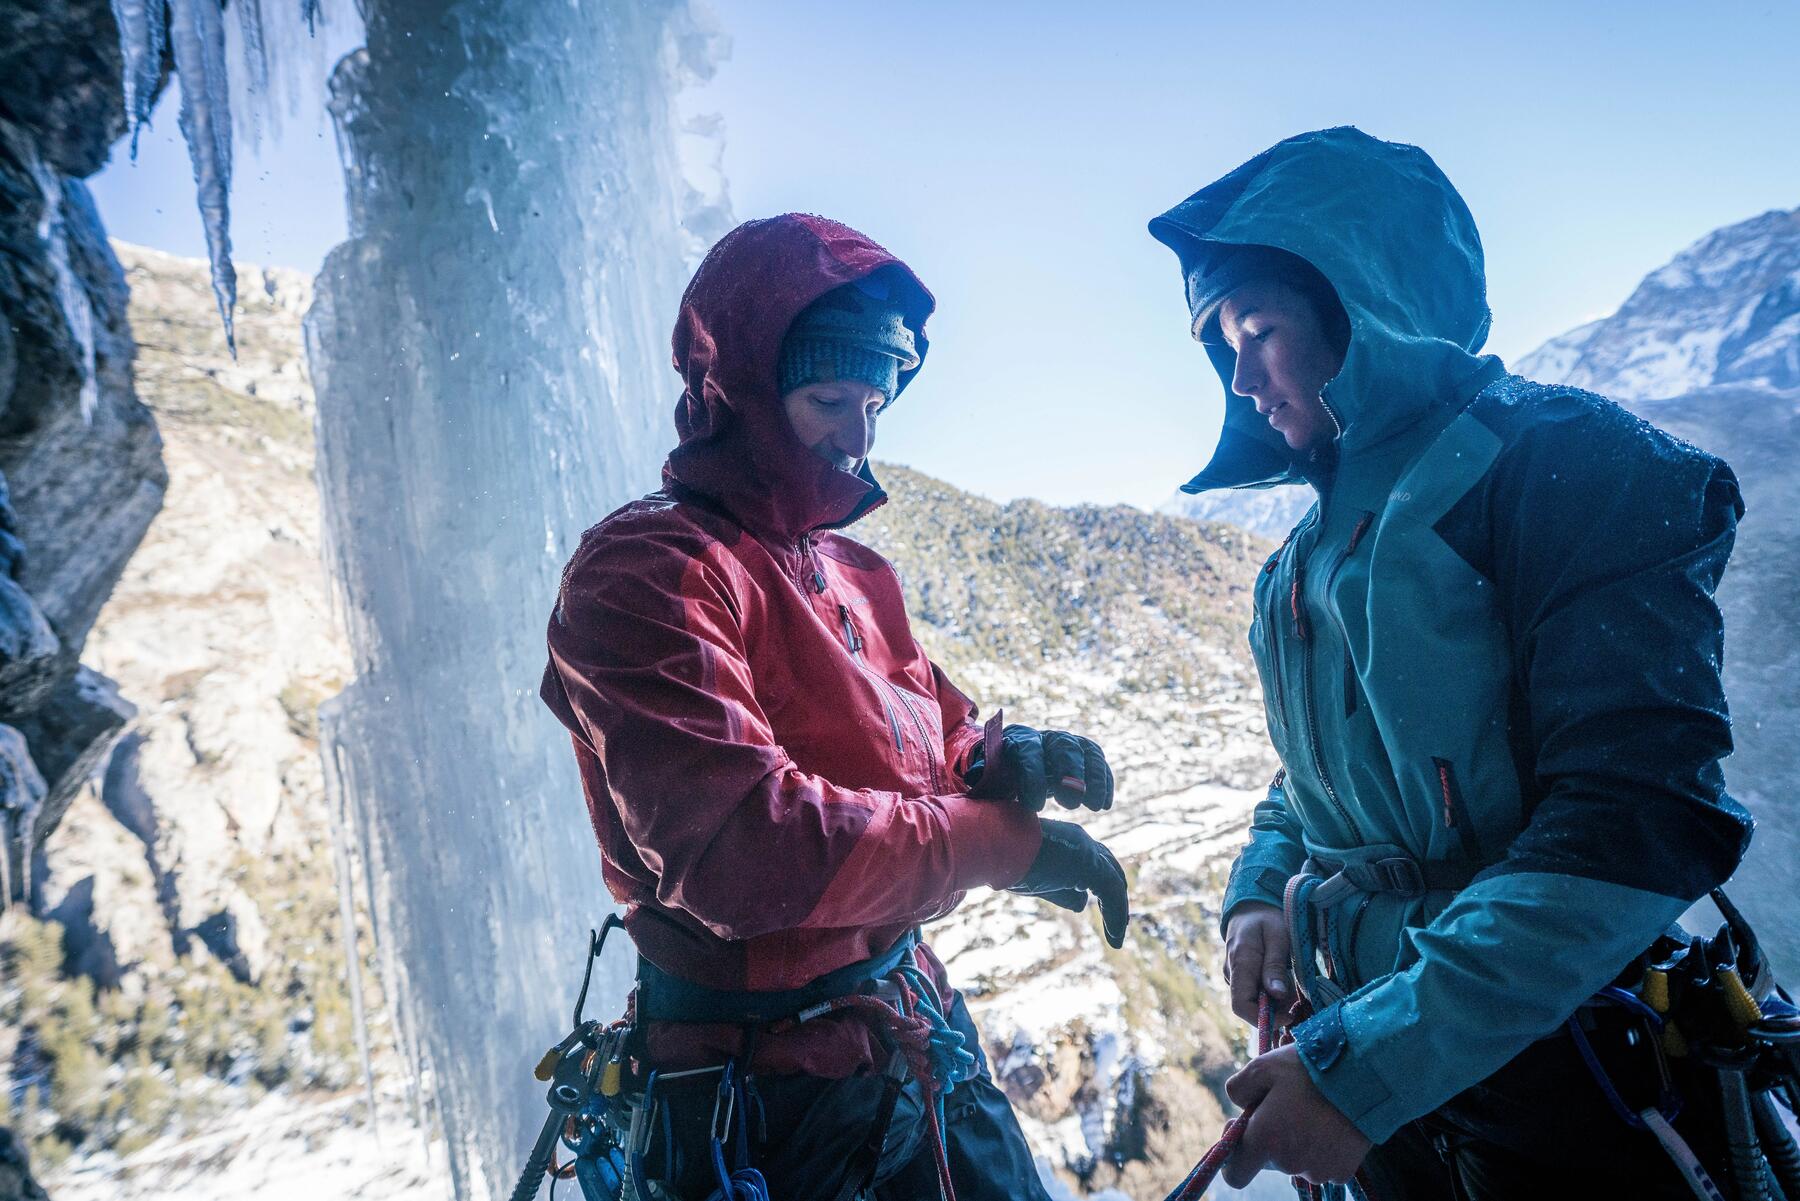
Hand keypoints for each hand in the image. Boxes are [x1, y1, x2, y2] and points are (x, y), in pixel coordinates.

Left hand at [967, 724, 1113, 811]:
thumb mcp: (987, 781)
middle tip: (1071, 803)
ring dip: (1093, 778)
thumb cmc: (997, 779)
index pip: (1028, 752)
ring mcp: (1065, 742)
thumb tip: (974, 782)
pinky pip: (1097, 760)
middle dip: (1070, 773)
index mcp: (1017, 741)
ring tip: (1094, 806)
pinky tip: (1104, 804)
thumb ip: (983, 781)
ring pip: (1085, 751)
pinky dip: (1104, 780)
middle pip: (1062, 746)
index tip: (1035, 807)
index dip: (1033, 777)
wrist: (1011, 766)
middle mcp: (1044, 736)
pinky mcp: (1082, 751)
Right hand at [1008, 819, 1129, 946]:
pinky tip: (1114, 937)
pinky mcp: (1088, 864)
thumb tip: (1082, 902)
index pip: (1094, 860)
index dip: (1101, 882)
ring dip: (1117, 911)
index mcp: (1067, 840)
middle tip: (1118, 920)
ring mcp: (1086, 850)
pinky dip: (1115, 916)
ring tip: (1117, 937)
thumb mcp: (1037, 878)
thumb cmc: (1006, 859)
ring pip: (1113, 882)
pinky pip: (1111, 893)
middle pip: (1109, 868)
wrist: (994, 845)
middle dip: (1115, 894)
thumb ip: (1061, 889)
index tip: (1100, 904)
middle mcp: (1081, 841)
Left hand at [1221, 1043, 1370, 1186]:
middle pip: (1269, 1160)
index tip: (1244, 1128)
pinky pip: (1323, 1164)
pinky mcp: (1342, 1171)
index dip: (1235, 1155)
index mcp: (1264, 1141)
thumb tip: (1239, 1107)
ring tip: (1314, 1111)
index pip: (1235, 1174)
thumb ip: (1238, 1089)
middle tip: (1286, 1105)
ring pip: (1297, 1161)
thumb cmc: (1308, 1069)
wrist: (1363, 1078)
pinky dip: (1324, 1149)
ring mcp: (1317, 1170)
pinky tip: (1332, 1123)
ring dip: (1298, 1143)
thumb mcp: (1262, 1066)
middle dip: (1271, 1137)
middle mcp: (1288, 1163)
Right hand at [1224, 902, 1292, 1026]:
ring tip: (1294, 987)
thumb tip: (1277, 995)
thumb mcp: (1278, 936)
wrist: (1250, 907)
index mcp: (1240, 963)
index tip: (1289, 1016)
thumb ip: (1275, 965)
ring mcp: (1233, 975)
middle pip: (1249, 1007)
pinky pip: (1254, 993)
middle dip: (1275, 1011)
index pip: (1241, 1005)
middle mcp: (1232, 973)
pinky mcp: (1239, 976)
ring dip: (1276, 1002)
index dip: (1262, 1018)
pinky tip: (1285, 983)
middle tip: (1299, 1002)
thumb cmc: (1267, 918)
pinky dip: (1272, 994)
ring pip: (1254, 1001)